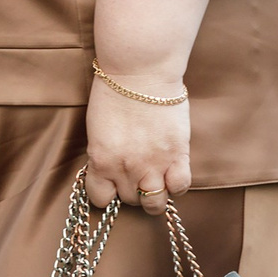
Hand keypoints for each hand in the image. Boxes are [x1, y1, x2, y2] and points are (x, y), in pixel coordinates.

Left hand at [83, 77, 190, 214]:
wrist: (140, 73)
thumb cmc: (113, 93)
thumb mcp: (96, 129)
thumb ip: (104, 154)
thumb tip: (112, 169)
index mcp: (101, 160)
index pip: (100, 199)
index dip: (106, 193)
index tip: (111, 184)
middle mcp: (126, 168)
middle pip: (130, 200)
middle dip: (131, 190)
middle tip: (134, 174)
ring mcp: (154, 164)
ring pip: (155, 203)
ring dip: (154, 195)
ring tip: (154, 179)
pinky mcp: (178, 155)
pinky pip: (180, 186)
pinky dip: (176, 184)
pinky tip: (171, 172)